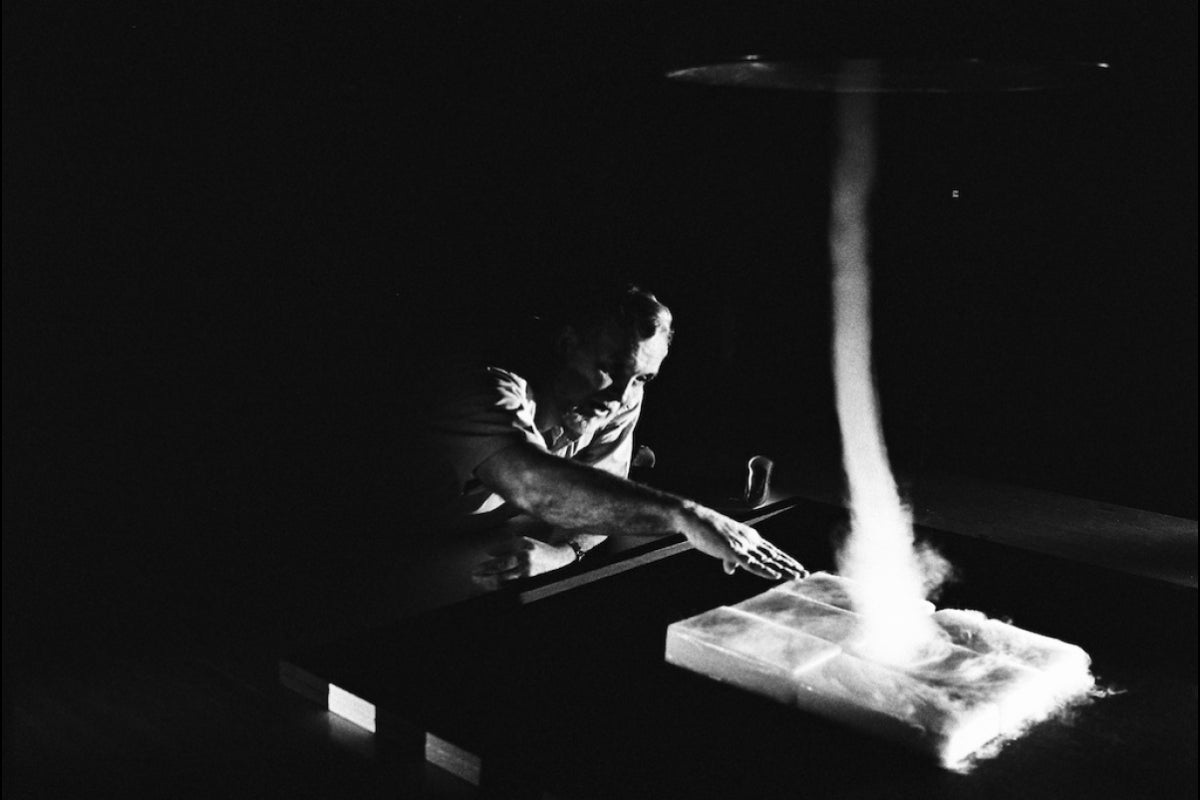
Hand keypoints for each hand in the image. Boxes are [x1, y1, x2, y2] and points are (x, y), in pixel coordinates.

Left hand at [471, 536, 575, 589]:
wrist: (558, 560)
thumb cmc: (536, 550)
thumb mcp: (522, 542)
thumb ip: (505, 546)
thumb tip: (488, 552)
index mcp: (524, 550)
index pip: (502, 559)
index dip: (487, 565)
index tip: (476, 568)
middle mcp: (526, 563)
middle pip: (501, 572)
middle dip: (485, 575)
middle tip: (473, 575)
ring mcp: (528, 575)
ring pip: (504, 583)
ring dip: (489, 583)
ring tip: (479, 582)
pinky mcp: (529, 583)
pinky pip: (510, 587)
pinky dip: (499, 587)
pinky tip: (491, 586)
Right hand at [676, 502, 807, 580]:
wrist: (694, 518)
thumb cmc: (707, 531)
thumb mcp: (721, 546)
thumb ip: (729, 559)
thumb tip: (731, 570)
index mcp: (749, 538)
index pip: (772, 551)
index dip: (786, 560)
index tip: (798, 568)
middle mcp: (750, 540)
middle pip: (773, 556)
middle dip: (789, 566)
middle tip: (805, 574)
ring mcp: (741, 544)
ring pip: (766, 560)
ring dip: (782, 569)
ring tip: (796, 576)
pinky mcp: (731, 549)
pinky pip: (750, 562)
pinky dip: (763, 569)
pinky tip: (774, 575)